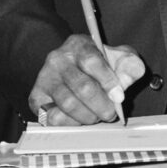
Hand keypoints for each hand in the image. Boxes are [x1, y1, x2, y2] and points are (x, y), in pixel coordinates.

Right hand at [29, 35, 144, 124]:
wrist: (73, 70)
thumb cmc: (99, 65)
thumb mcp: (118, 58)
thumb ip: (130, 65)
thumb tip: (128, 78)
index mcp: (78, 44)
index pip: (92, 61)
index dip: (108, 81)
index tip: (119, 96)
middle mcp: (57, 59)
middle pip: (82, 87)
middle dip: (102, 105)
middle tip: (111, 113)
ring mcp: (45, 78)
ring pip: (68, 104)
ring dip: (88, 116)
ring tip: (98, 116)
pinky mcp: (36, 98)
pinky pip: (53, 117)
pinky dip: (71, 123)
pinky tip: (80, 119)